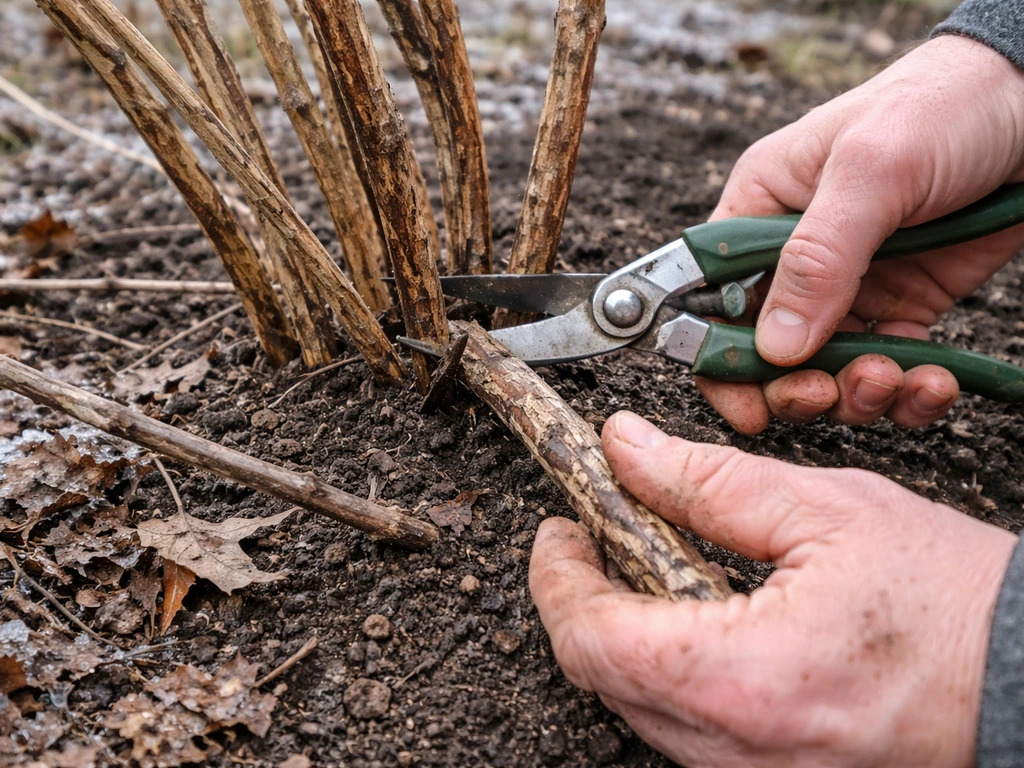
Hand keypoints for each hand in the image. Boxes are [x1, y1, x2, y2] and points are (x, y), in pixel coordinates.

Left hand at [529, 412, 1017, 767]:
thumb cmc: (953, 603)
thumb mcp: (826, 511)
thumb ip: (706, 480)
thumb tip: (626, 447)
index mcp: (739, 678)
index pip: (591, 637)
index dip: (557, 578)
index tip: (562, 530)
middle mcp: (736, 748)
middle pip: (603, 677)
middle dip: (584, 599)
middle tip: (601, 538)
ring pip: (638, 706)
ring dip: (624, 633)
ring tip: (651, 567)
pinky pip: (686, 728)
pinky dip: (668, 669)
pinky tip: (696, 618)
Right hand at [699, 35, 1023, 434]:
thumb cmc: (942, 108)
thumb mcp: (871, 171)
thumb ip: (817, 259)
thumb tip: (774, 345)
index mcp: (761, 210)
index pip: (712, 297)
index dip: (716, 356)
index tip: (745, 402)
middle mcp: (797, 255)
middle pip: (765, 350)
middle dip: (791, 386)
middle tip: (822, 395)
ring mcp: (851, 286)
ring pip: (826, 370)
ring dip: (854, 394)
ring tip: (890, 380)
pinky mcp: (905, 305)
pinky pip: (890, 368)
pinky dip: (908, 394)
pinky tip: (932, 384)